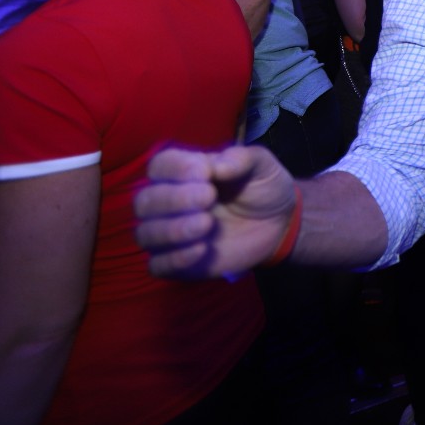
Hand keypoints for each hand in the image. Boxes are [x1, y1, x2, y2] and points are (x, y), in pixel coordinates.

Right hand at [134, 145, 296, 279]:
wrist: (279, 223)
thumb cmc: (262, 187)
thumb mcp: (262, 165)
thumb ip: (242, 159)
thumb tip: (216, 165)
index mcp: (182, 173)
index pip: (159, 166)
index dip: (175, 168)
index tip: (204, 172)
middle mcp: (168, 202)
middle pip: (145, 201)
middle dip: (173, 199)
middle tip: (208, 197)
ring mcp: (170, 234)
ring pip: (146, 234)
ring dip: (173, 229)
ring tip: (207, 223)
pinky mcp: (177, 262)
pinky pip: (158, 265)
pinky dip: (176, 258)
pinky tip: (203, 249)